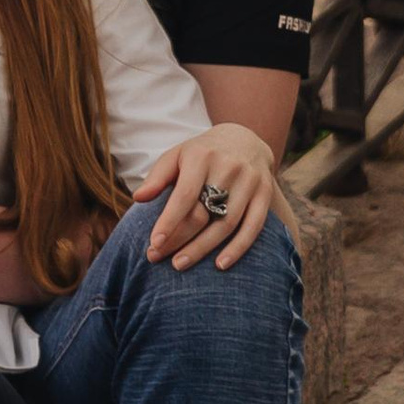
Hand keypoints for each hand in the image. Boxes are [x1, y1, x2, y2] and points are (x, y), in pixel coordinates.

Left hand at [129, 123, 285, 271]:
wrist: (245, 139)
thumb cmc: (202, 153)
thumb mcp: (177, 155)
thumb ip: (158, 177)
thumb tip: (138, 197)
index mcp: (202, 156)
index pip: (185, 194)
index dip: (169, 220)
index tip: (154, 242)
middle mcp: (228, 167)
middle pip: (204, 212)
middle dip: (179, 238)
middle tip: (157, 257)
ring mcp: (250, 181)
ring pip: (226, 223)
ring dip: (203, 248)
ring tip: (180, 263)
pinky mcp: (265, 194)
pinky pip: (253, 227)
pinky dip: (238, 248)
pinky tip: (220, 264)